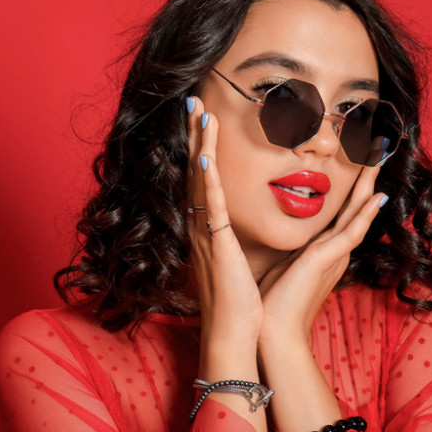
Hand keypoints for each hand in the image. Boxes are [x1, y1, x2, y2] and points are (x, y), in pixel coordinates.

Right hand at [184, 96, 262, 350]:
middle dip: (195, 133)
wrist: (231, 331)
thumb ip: (233, 237)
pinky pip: (210, 205)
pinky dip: (207, 179)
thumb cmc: (237, 299)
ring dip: (200, 144)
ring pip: (200, 179)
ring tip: (200, 113)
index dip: (201, 145)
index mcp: (207, 227)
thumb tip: (238, 224)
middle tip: (193, 101)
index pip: (202, 177)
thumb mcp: (236, 258)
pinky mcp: (217, 243)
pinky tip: (206, 157)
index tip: (204, 117)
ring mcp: (206, 232)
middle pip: (195, 168)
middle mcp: (200, 224)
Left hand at [258, 163, 386, 347]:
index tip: (356, 160)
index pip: (342, 212)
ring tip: (379, 160)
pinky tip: (375, 195)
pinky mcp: (326, 262)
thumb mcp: (281, 265)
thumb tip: (284, 238)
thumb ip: (289, 249)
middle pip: (356, 208)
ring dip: (369, 186)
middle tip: (377, 150)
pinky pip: (351, 232)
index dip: (351, 187)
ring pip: (358, 214)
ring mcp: (334, 256)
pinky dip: (365, 214)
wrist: (273, 334)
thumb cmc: (273, 303)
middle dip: (366, 178)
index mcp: (323, 251)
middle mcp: (334, 252)